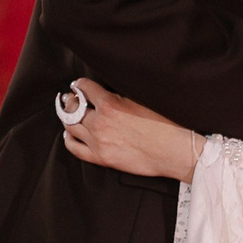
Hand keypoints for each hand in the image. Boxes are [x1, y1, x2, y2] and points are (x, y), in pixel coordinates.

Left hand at [61, 79, 200, 182]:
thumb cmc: (165, 124)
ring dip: (68, 117)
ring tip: (69, 113)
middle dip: (71, 100)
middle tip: (70, 97)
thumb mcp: (143, 98)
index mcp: (110, 104)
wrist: (174, 151)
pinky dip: (69, 138)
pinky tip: (71, 133)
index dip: (80, 84)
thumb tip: (108, 89)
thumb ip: (121, 94)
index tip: (78, 84)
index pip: (85, 88)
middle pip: (74, 107)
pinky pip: (75, 147)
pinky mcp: (101, 157)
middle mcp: (100, 122)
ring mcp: (98, 141)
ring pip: (71, 125)